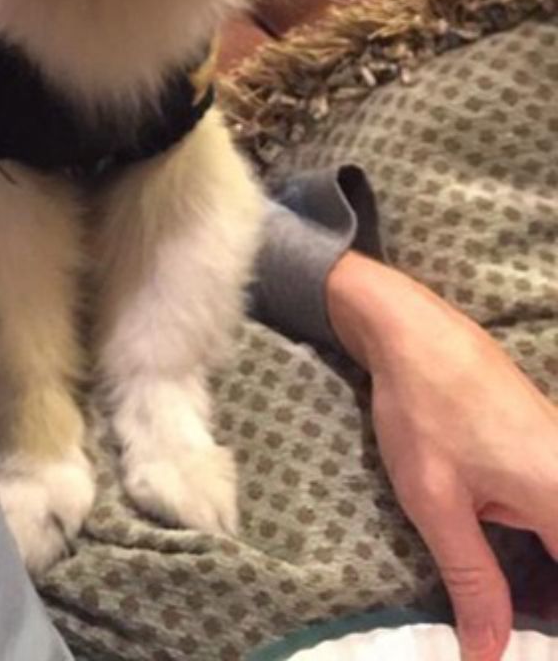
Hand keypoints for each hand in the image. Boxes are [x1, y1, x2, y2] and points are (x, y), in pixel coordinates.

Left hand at [326, 251, 557, 660]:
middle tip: (506, 629)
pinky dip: (546, 548)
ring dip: (547, 581)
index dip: (551, 627)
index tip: (521, 644)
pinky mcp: (557, 452)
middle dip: (548, 606)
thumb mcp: (437, 505)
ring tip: (512, 612)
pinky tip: (518, 578)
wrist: (412, 328)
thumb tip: (489, 656)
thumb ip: (473, 583)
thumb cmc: (422, 409)